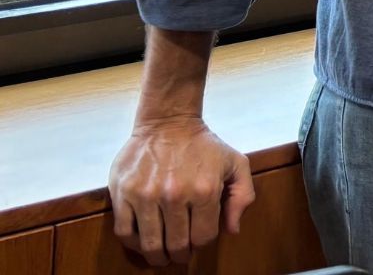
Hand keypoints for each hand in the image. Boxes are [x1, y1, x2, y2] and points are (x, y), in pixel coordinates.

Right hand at [108, 117, 255, 265]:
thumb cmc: (204, 146)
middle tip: (178, 255)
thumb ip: (242, 196)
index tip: (198, 240)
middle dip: (179, 255)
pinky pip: (124, 232)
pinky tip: (141, 241)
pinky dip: (133, 243)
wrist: (168, 123)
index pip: (203, 237)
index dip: (202, 244)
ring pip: (149, 243)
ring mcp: (146, 195)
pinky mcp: (123, 192)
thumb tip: (232, 230)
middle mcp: (174, 195)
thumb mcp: (236, 163)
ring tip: (160, 256)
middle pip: (176, 244)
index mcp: (205, 190)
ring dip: (156, 256)